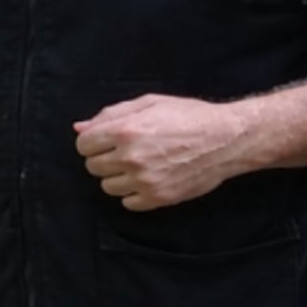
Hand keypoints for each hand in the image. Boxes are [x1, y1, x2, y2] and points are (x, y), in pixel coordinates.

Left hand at [73, 93, 248, 210]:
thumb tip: (79, 127)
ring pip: (107, 187)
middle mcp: (132, 157)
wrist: (227, 139)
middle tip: (126, 151)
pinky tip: (148, 179)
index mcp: (126, 131)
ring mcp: (145, 180)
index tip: (106, 140)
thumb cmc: (189, 116)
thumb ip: (110, 115)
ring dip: (117, 177)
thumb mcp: (149, 104)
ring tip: (139, 165)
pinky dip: (133, 193)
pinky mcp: (158, 198)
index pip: (83, 145)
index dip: (92, 141)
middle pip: (93, 167)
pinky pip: (127, 203)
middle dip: (104, 158)